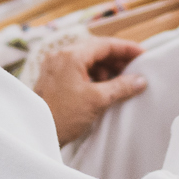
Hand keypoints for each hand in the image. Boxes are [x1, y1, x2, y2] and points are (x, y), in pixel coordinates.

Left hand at [33, 36, 149, 146]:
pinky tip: (104, 88)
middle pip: (95, 50)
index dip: (126, 49)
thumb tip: (140, 80)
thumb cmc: (62, 116)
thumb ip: (120, 87)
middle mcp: (60, 56)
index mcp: (70, 55)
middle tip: (135, 70)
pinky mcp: (53, 80)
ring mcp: (55, 67)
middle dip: (117, 60)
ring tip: (121, 82)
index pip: (104, 44)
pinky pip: (78, 71)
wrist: (36, 134)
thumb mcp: (96, 100)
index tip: (143, 55)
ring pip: (87, 61)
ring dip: (105, 69)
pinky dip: (93, 76)